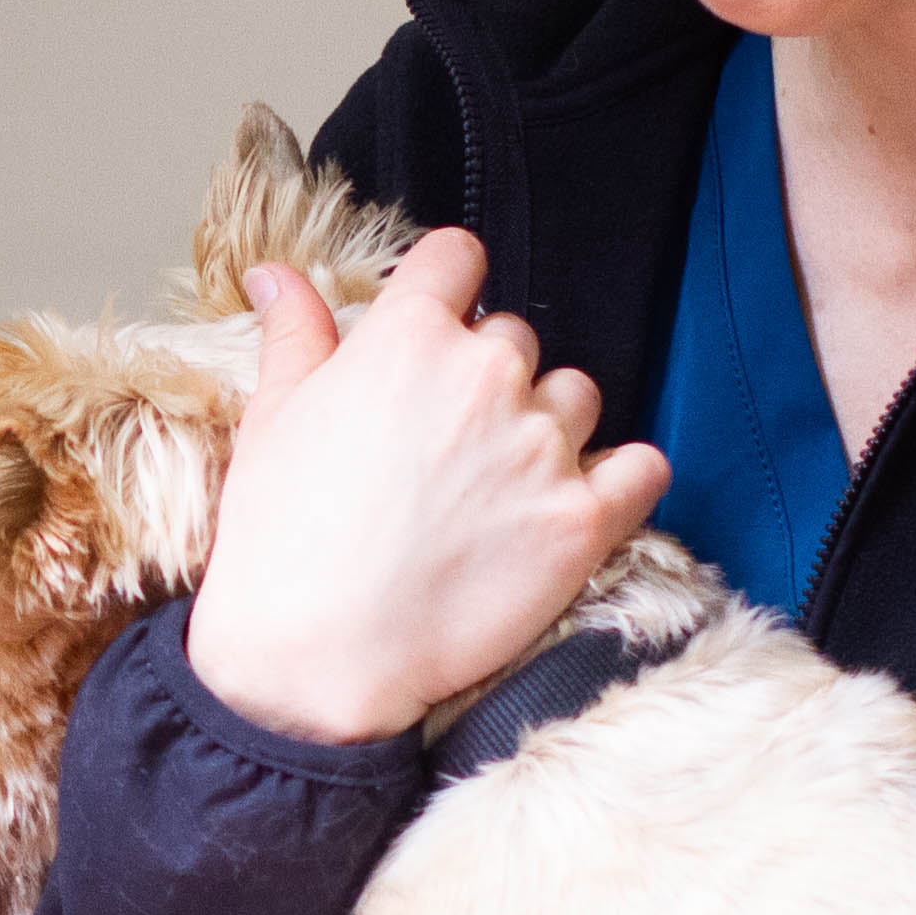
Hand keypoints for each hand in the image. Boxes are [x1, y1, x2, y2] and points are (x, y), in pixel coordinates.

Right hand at [183, 231, 674, 744]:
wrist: (317, 657)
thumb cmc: (281, 539)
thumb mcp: (272, 418)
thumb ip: (296, 334)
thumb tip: (276, 276)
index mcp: (409, 338)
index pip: (457, 257)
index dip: (445, 285)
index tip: (437, 318)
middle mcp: (486, 377)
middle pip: (514, 337)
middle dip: (486, 375)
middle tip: (445, 440)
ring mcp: (542, 448)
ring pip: (576, 395)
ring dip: (548, 423)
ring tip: (499, 480)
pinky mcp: (583, 520)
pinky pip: (643, 467)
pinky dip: (623, 477)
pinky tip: (584, 498)